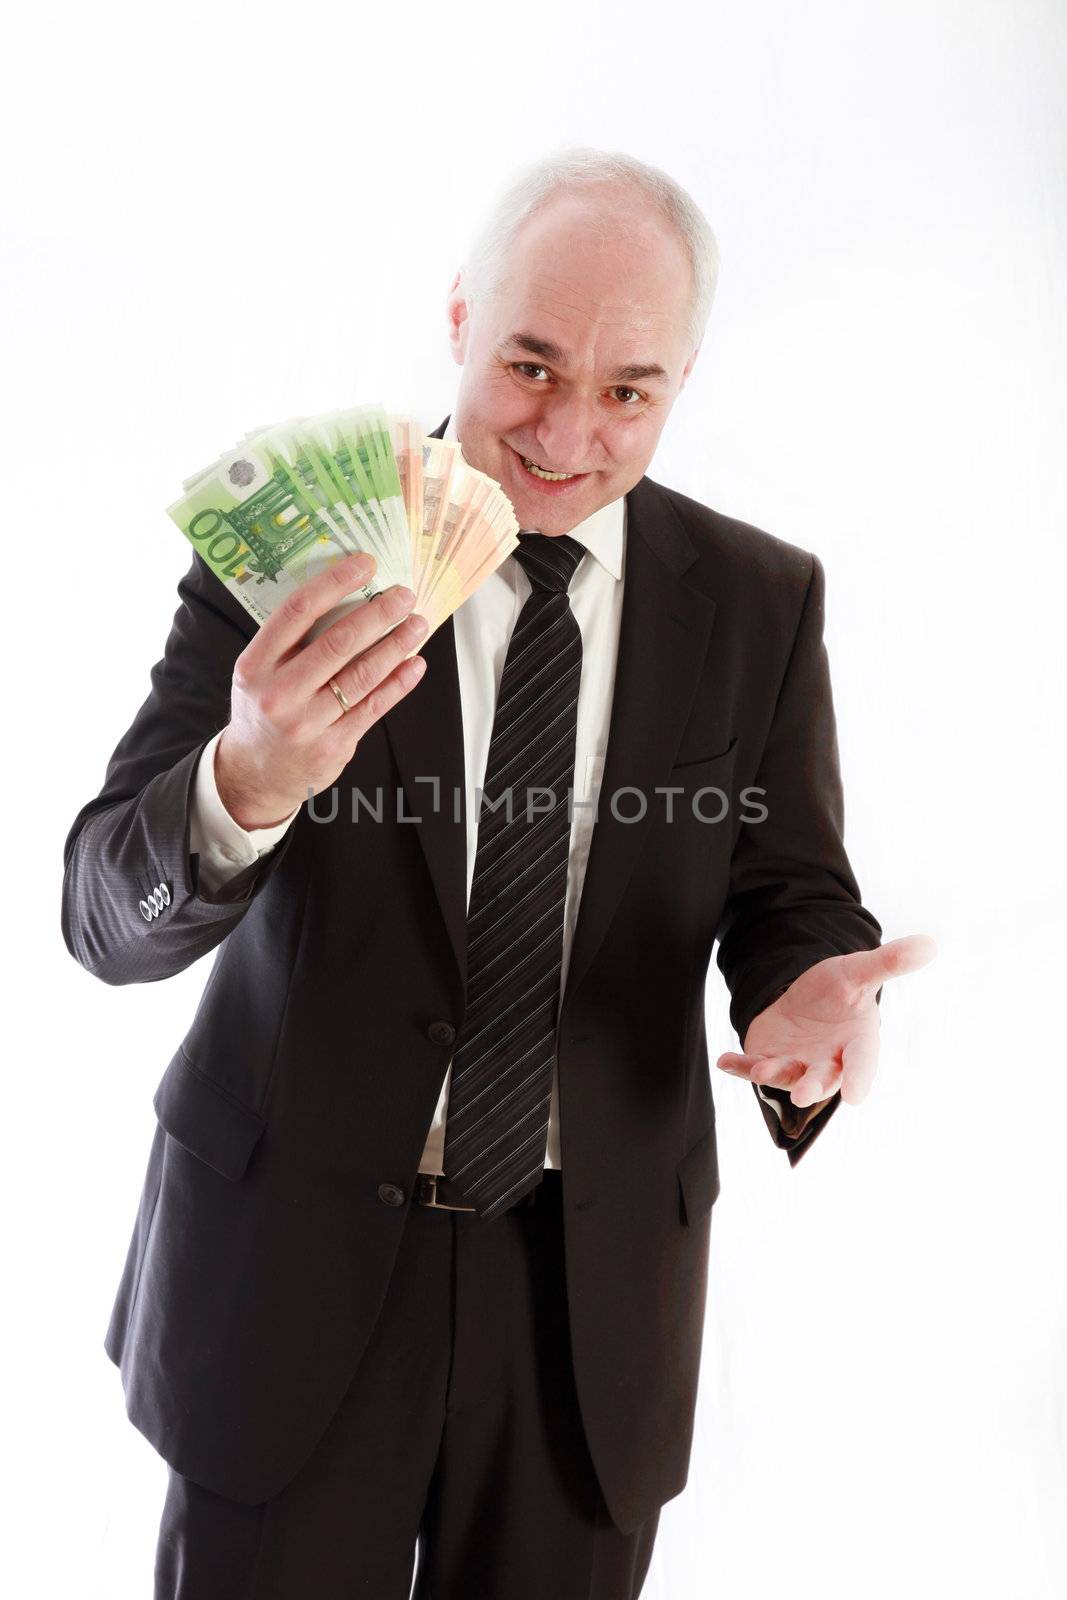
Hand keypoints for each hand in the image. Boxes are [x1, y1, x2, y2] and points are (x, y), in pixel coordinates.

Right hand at [215, 552, 428, 828]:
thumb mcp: (257, 673)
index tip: (365, 565)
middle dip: (378, 614)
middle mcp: (279, 693)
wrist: (253, 774)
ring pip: (362, 675)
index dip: (335, 583)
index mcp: (256, 665)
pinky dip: (398, 682)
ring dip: (396, 645)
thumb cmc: (262, 711)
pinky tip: (414, 663)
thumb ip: (290, 642)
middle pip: (338, 642)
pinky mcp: (333, 745)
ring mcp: (307, 723)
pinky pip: (374, 707)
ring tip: (417, 624)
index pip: (297, 611)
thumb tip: (346, 597)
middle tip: (404, 595)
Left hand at [716, 934, 936, 1108]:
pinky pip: (750, 1065)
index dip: (859, 1078)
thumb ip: (888, 962)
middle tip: (802, 1093)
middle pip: (821, 1079)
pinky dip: (737, 1066)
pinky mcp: (768, 1059)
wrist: (806, 998)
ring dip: (772, 1073)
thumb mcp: (858, 971)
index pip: (861, 1063)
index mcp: (856, 1044)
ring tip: (761, 1067)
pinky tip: (724, 1061)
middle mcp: (827, 1062)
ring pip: (785, 1076)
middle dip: (812, 1086)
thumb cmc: (839, 991)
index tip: (856, 1096)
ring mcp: (795, 1065)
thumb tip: (930, 943)